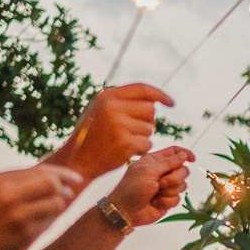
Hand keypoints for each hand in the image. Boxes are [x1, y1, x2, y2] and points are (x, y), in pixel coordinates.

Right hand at [0, 163, 81, 249]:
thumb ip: (24, 180)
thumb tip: (60, 177)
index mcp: (1, 180)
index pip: (41, 170)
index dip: (63, 173)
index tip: (76, 178)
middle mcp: (9, 195)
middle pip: (51, 183)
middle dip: (64, 187)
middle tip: (69, 192)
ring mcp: (17, 214)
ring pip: (56, 203)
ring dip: (59, 205)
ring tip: (49, 208)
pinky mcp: (24, 232)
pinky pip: (49, 221)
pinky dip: (49, 220)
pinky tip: (37, 222)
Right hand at [46, 84, 171, 181]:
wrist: (78, 160)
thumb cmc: (91, 135)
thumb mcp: (99, 110)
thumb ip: (121, 102)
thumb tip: (152, 99)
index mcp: (107, 96)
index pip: (142, 89)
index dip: (160, 95)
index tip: (171, 103)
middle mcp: (112, 107)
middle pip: (150, 110)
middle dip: (147, 122)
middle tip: (133, 131)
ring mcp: (119, 125)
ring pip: (150, 129)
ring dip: (142, 137)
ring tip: (123, 142)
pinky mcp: (126, 143)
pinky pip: (147, 143)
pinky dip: (141, 150)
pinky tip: (126, 152)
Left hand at [107, 145, 193, 226]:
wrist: (126, 211)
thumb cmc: (132, 188)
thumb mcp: (149, 171)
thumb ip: (168, 163)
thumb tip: (184, 155)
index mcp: (155, 161)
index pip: (175, 152)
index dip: (185, 154)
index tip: (192, 160)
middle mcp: (161, 172)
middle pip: (183, 170)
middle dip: (175, 178)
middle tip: (161, 183)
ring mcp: (165, 186)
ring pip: (182, 185)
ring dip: (170, 191)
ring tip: (156, 194)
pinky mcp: (167, 199)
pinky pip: (178, 198)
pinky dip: (167, 201)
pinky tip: (156, 203)